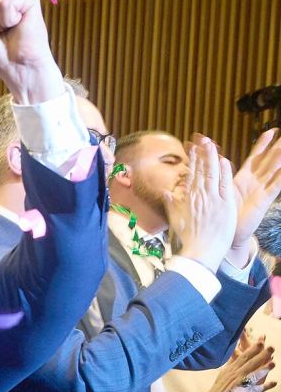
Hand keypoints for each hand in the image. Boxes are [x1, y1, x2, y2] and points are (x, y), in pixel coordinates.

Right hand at [165, 139, 236, 271]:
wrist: (199, 251)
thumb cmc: (188, 238)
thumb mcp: (175, 218)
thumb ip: (171, 203)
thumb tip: (166, 191)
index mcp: (187, 198)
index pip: (191, 174)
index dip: (192, 160)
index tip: (193, 148)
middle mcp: (199, 195)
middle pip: (201, 170)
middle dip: (202, 153)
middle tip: (203, 139)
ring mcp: (212, 199)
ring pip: (212, 173)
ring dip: (212, 157)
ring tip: (212, 144)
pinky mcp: (225, 205)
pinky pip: (225, 184)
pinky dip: (224, 172)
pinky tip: (224, 160)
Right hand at [207, 332, 274, 391]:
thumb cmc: (220, 387)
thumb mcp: (224, 372)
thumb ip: (231, 363)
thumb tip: (235, 353)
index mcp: (232, 368)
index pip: (244, 356)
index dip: (253, 349)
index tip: (261, 341)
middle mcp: (236, 374)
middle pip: (250, 363)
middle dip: (261, 354)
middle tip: (271, 347)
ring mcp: (240, 384)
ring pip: (254, 374)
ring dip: (264, 369)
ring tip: (274, 363)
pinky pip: (257, 389)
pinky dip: (265, 386)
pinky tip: (274, 383)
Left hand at [229, 128, 280, 256]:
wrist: (227, 234)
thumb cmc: (222, 213)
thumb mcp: (219, 190)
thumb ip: (218, 174)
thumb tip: (213, 159)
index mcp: (243, 178)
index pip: (255, 157)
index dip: (263, 144)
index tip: (271, 130)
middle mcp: (255, 182)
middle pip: (269, 160)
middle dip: (278, 147)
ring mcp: (261, 190)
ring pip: (275, 170)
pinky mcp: (264, 200)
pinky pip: (275, 186)